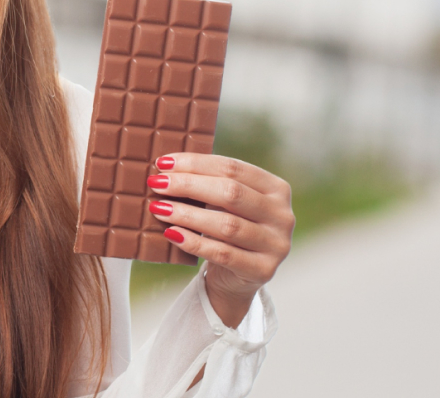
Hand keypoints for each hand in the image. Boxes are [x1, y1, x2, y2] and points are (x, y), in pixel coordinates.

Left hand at [146, 153, 293, 327]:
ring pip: (227, 225)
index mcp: (276, 188)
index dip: (195, 163)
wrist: (237, 277)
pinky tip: (171, 233)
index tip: (162, 163)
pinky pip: (223, 254)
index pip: (233, 168)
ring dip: (187, 214)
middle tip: (156, 183)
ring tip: (158, 208)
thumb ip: (207, 183)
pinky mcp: (263, 270)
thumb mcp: (225, 202)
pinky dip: (194, 242)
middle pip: (231, 193)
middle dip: (188, 185)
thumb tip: (164, 167)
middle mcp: (283, 215)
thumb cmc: (227, 226)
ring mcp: (277, 245)